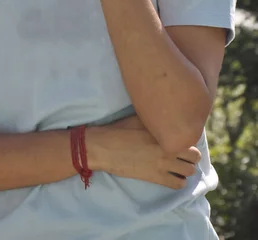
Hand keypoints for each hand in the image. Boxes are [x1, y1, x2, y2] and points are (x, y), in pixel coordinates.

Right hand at [86, 120, 201, 189]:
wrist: (104, 147)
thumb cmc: (119, 129)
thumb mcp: (138, 118)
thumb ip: (156, 119)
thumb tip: (166, 115)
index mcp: (164, 132)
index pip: (190, 136)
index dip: (189, 137)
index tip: (183, 137)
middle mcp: (167, 148)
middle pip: (195, 156)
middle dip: (191, 154)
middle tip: (183, 152)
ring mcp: (163, 164)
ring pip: (189, 171)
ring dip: (186, 168)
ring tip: (178, 165)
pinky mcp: (155, 177)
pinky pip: (178, 184)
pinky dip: (178, 181)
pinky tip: (172, 176)